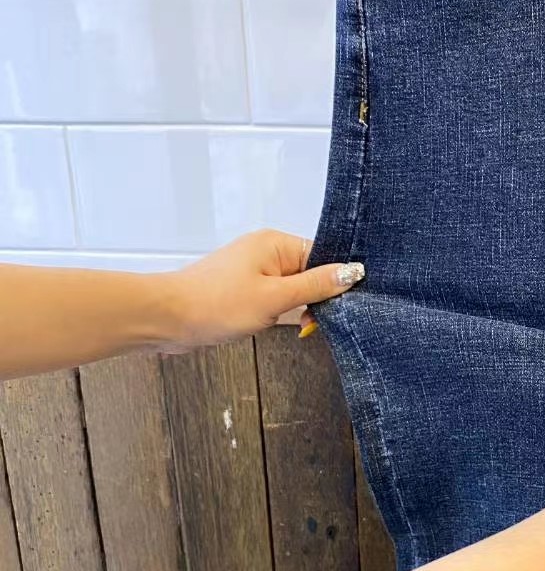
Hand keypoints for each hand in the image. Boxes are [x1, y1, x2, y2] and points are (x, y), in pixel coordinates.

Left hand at [160, 231, 363, 350]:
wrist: (166, 319)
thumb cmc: (215, 305)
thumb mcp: (275, 298)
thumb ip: (316, 286)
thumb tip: (352, 272)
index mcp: (276, 243)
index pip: (322, 256)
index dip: (334, 281)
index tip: (340, 305)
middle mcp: (266, 253)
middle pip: (310, 273)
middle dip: (315, 300)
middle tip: (312, 321)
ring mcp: (254, 272)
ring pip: (294, 290)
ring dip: (297, 310)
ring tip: (293, 324)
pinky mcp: (244, 290)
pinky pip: (276, 299)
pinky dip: (280, 314)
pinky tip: (278, 326)